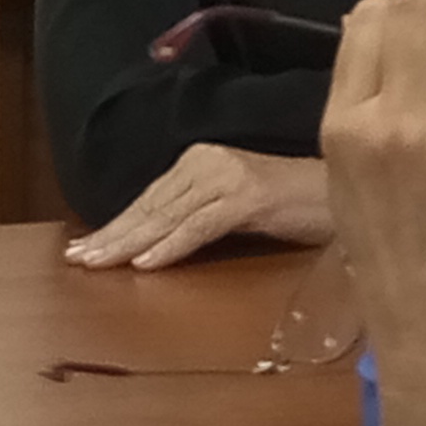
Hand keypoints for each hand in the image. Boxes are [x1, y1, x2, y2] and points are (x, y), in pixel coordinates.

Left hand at [63, 142, 332, 270]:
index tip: (81, 251)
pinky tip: (146, 263)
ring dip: (130, 242)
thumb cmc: (297, 208)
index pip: (149, 200)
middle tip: (77, 260)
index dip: (115, 226)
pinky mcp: (249, 195)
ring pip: (168, 215)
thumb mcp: (238, 213)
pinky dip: (172, 245)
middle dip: (112, 236)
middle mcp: (210, 162)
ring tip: (99, 263)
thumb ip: (200, 219)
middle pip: (151, 206)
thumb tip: (152, 248)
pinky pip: (200, 225)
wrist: (348, 195)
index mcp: (204, 163)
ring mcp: (229, 176)